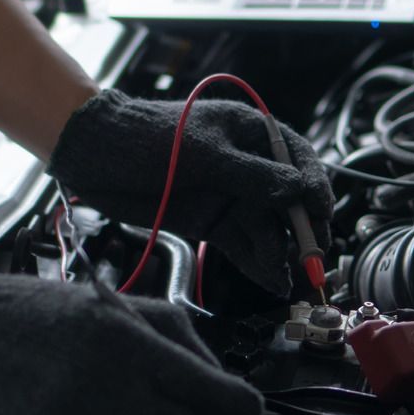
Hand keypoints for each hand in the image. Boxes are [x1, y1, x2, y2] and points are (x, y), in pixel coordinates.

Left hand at [49, 90, 333, 293]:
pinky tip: (272, 281)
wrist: (92, 155)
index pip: (297, 159)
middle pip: (288, 200)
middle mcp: (247, 166)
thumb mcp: (203, 153)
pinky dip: (258, 263)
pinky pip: (242, 245)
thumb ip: (251, 175)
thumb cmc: (146, 136)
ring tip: (290, 280)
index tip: (321, 213)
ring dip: (281, 254)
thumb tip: (298, 191)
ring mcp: (229, 196)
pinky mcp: (210, 222)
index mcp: (251, 133)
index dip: (314, 187)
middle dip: (303, 230)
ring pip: (267, 228)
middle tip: (313, 260)